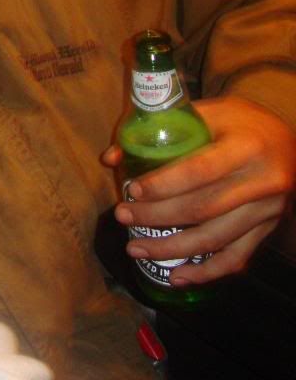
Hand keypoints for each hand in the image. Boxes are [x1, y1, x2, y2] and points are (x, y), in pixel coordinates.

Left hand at [102, 97, 295, 285]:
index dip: (163, 185)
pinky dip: (206, 272)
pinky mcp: (268, 229)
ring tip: (135, 248)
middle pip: (203, 208)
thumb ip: (159, 130)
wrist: (287, 136)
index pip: (200, 171)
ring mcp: (268, 210)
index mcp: (246, 147)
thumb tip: (111, 158)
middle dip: (156, 216)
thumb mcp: (205, 113)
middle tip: (122, 216)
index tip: (131, 191)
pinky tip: (177, 276)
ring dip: (171, 248)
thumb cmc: (238, 121)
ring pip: (216, 238)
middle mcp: (262, 182)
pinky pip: (237, 257)